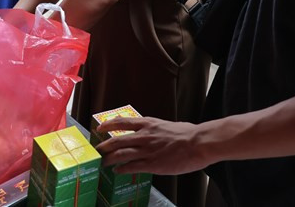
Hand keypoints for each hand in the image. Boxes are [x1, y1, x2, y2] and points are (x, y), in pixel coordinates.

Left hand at [96, 117, 210, 175]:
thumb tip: (151, 131)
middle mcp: (144, 136)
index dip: (108, 125)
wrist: (198, 143)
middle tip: (97, 150)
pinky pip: (132, 167)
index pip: (122, 122)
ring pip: (120, 154)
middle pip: (117, 140)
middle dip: (104, 146)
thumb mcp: (166, 125)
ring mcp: (147, 150)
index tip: (100, 128)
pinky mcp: (152, 164)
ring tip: (103, 162)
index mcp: (148, 124)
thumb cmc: (187, 134)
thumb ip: (155, 129)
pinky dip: (122, 169)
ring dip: (109, 159)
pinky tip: (117, 171)